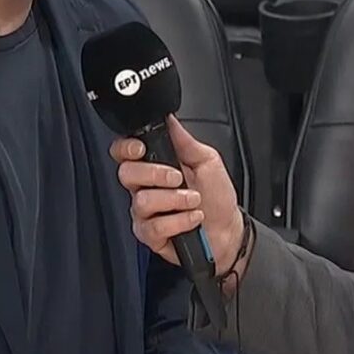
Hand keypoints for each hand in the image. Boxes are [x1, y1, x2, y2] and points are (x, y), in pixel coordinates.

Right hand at [111, 116, 243, 274]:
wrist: (228, 228)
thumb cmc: (216, 195)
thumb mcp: (207, 160)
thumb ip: (185, 140)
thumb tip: (169, 118)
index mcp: (155, 165)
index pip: (124, 152)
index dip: (126, 148)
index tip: (142, 149)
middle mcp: (145, 188)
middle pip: (126, 174)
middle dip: (156, 174)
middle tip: (179, 178)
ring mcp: (145, 213)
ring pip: (142, 201)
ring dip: (175, 200)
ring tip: (194, 201)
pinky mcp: (150, 235)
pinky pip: (153, 227)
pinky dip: (179, 221)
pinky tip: (192, 218)